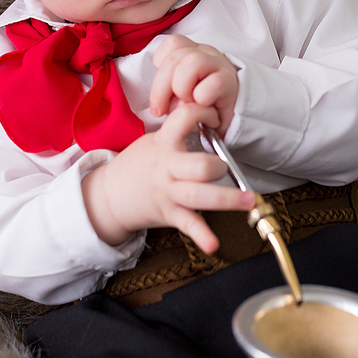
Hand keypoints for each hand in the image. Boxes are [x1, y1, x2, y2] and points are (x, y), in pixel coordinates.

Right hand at [81, 102, 253, 252]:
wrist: (109, 195)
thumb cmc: (139, 165)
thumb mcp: (153, 141)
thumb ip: (177, 131)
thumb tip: (207, 115)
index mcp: (164, 144)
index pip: (183, 119)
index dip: (202, 112)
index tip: (215, 115)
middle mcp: (168, 169)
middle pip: (198, 166)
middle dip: (217, 166)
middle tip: (227, 166)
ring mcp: (169, 193)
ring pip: (198, 196)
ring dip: (226, 199)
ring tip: (248, 201)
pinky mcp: (170, 214)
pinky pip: (188, 225)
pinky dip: (201, 236)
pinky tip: (213, 245)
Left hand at [150, 35, 238, 134]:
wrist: (232, 117)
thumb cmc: (203, 104)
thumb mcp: (180, 93)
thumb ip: (167, 90)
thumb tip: (160, 103)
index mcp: (192, 51)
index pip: (172, 44)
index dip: (161, 64)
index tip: (161, 89)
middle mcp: (206, 53)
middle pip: (175, 57)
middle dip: (161, 88)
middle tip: (161, 109)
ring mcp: (220, 65)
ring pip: (193, 62)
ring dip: (182, 88)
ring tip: (187, 103)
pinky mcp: (230, 82)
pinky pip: (212, 84)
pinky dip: (202, 98)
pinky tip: (204, 107)